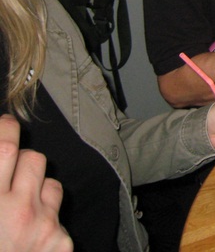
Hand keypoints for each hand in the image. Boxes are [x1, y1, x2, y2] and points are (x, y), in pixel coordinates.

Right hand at [0, 115, 72, 251]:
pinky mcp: (60, 242)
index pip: (3, 148)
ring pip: (50, 182)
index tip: (5, 124)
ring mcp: (43, 226)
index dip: (4, 129)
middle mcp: (16, 212)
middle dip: (21, 156)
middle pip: (32, 157)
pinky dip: (45, 215)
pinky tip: (28, 232)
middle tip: (10, 165)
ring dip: (35, 186)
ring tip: (17, 205)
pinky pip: (57, 212)